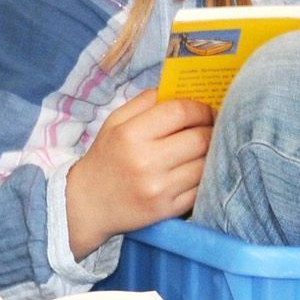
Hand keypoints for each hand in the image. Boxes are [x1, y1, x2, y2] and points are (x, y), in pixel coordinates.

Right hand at [66, 89, 213, 259]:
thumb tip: (179, 89)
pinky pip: (200, 189)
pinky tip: (196, 171)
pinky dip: (204, 178)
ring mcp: (158, 189)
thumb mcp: (114, 122)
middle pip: (200, 139)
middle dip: (211, 129)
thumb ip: (145, 101)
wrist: (88, 204)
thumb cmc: (105, 158)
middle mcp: (145, 162)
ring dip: (210, 154)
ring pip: (205, 165)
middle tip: (211, 128)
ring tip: (205, 149)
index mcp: (131, 134)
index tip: (206, 110)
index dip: (201, 108)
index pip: (180, 112)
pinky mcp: (167, 210)